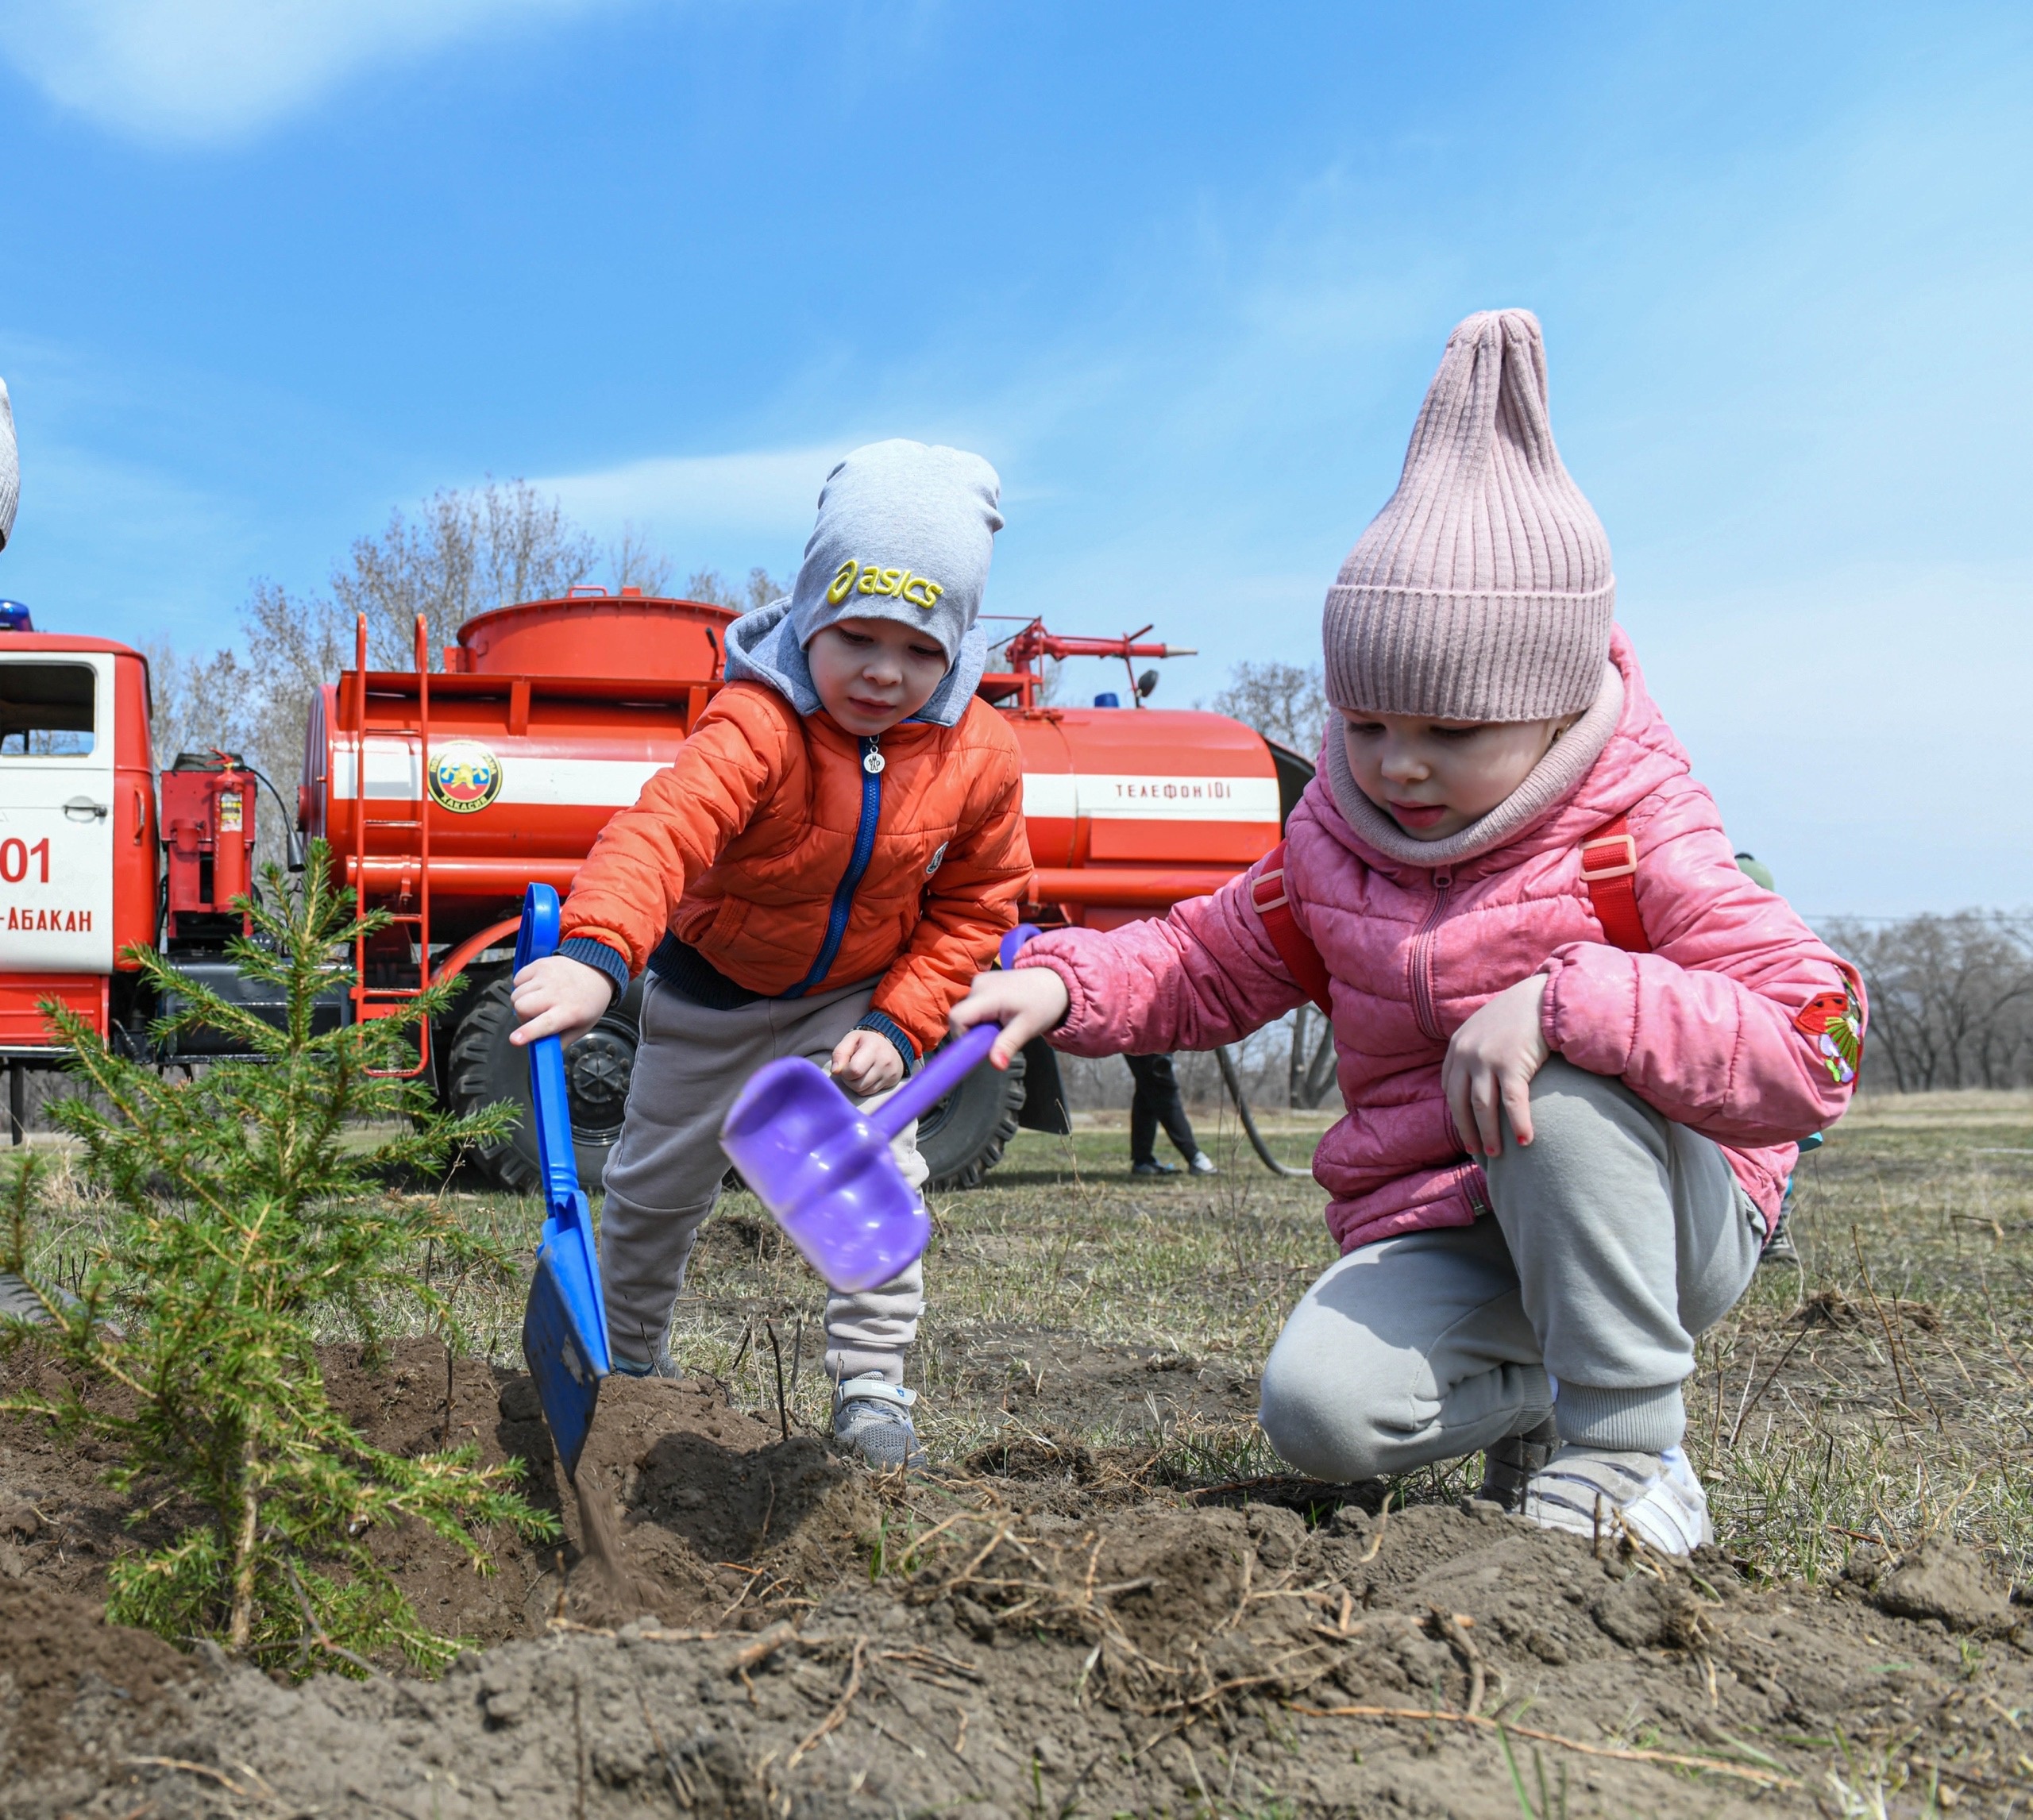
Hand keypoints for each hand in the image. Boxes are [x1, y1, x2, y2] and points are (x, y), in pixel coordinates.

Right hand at [509, 954, 614, 1048]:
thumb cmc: (589, 1002)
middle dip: (522, 1016)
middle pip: (521, 1006)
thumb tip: (542, 1052)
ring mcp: (547, 976)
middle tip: (534, 1016)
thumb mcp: (582, 1027)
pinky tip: (536, 988)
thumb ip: (561, 1041)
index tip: (515, 1040)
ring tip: (538, 1001)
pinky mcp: (540, 964)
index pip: (545, 1023)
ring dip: (522, 1001)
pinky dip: (522, 986)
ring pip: (516, 994)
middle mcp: (557, 992)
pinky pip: (517, 978)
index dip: (528, 1032)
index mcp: (570, 1011)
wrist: (597, 970)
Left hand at [830, 1028, 905, 1096]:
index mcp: (873, 1048)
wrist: (891, 1044)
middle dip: (849, 1080)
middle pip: (858, 1084)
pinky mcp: (893, 1081)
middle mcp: (884, 1062)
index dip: (844, 1071)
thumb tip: (835, 1071)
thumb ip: (839, 1053)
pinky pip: (870, 1093)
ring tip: (859, 1073)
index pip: (854, 1070)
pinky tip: (866, 1077)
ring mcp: (890, 1073)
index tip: (845, 1065)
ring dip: (855, 1085)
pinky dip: (864, 1087)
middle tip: (851, 1069)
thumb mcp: (851, 1039)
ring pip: (863, 1091)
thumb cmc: (867, 1041)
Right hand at [949, 965, 1068, 1069]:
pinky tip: (1002, 1015)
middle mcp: (978, 984)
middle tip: (999, 1036)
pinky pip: (974, 1006)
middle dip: (975, 1033)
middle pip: (961, 1017)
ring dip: (981, 1024)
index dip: (962, 1037)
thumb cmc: (1044, 1004)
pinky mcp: (982, 982)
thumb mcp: (1027, 1027)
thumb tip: (997, 1065)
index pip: (957, 1017)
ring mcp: (979, 981)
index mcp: (988, 995)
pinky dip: (984, 1016)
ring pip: (967, 1012)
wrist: (1055, 982)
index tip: (981, 1046)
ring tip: (1004, 1024)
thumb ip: (1008, 1045)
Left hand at [1442, 974, 1551, 1156]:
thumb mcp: (1488, 1028)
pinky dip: (1518, 1124)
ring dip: (1489, 1134)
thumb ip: (1478, 1050)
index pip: (1450, 1087)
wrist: (1543, 995)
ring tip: (1496, 1153)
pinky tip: (1525, 1141)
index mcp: (1458, 1046)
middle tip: (1476, 1151)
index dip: (1457, 1112)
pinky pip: (1512, 1103)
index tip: (1466, 1128)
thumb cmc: (1520, 1014)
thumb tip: (1480, 1079)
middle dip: (1468, 1130)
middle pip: (1461, 1102)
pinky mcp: (1511, 1064)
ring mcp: (1487, 1059)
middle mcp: (1466, 1053)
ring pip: (1483, 1107)